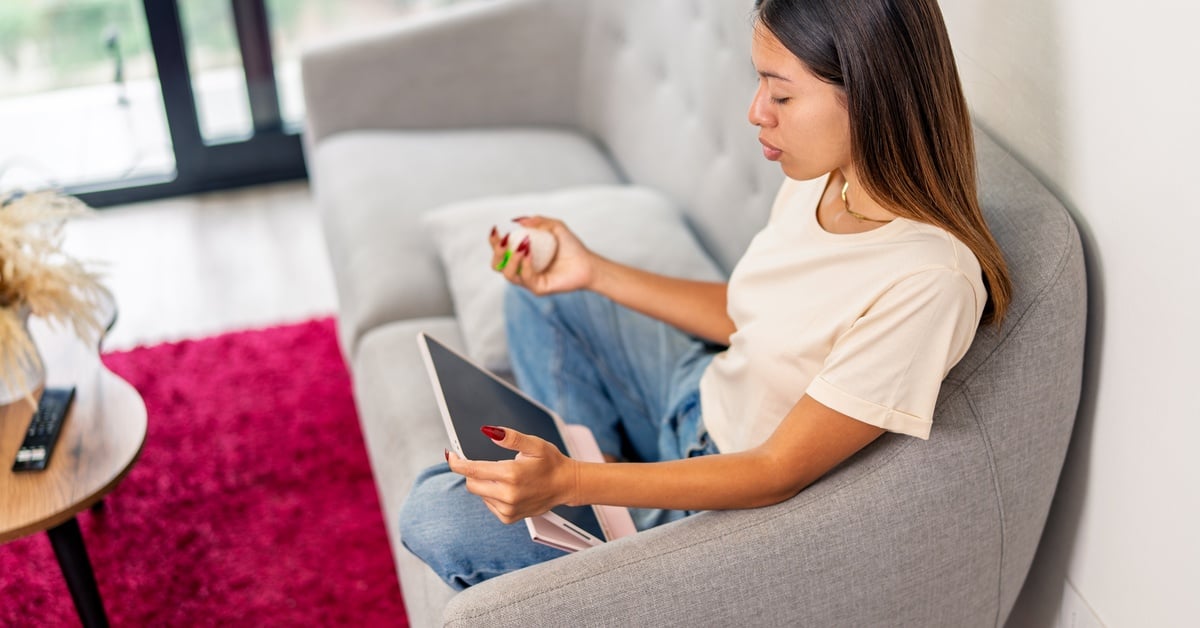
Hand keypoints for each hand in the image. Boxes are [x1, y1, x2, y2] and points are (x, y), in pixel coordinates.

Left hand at [446, 426, 580, 523]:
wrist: (566, 485)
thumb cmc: (551, 462)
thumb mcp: (534, 444)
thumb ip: (510, 437)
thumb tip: (489, 431)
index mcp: (511, 474)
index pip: (472, 470)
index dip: (457, 462)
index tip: (450, 456)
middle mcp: (508, 494)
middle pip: (471, 483)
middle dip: (473, 472)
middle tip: (489, 464)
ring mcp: (508, 509)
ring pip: (480, 494)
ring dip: (485, 483)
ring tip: (507, 476)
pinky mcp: (509, 517)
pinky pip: (488, 504)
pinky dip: (492, 495)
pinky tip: (509, 489)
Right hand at [489, 216, 595, 294]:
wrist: (587, 263)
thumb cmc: (571, 247)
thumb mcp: (555, 227)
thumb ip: (538, 222)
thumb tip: (519, 221)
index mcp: (522, 256)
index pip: (501, 251)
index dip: (494, 242)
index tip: (496, 231)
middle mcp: (522, 269)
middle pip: (498, 265)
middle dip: (497, 253)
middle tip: (504, 241)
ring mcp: (529, 280)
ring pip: (508, 274)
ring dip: (511, 259)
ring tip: (522, 247)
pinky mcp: (538, 288)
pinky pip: (525, 279)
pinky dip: (525, 266)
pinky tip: (529, 255)